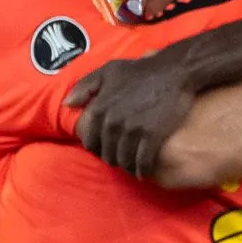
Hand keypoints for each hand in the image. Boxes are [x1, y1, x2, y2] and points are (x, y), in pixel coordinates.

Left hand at [67, 52, 199, 177]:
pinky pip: (143, 161)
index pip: (90, 141)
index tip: (104, 150)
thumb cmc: (140, 70)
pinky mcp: (152, 136)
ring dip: (126, 166)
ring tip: (130, 166)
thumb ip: (85, 86)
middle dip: (112, 158)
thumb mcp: (107, 71)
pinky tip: (143, 173)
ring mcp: (132, 131)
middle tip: (119, 159)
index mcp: (99, 109)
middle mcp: (112, 123)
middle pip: (107, 153)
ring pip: (124, 160)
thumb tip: (67, 104)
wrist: (174, 71)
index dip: (96, 149)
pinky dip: (142, 170)